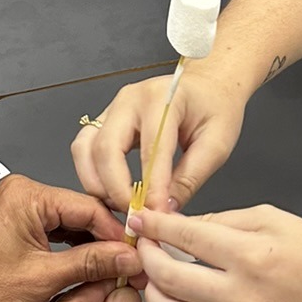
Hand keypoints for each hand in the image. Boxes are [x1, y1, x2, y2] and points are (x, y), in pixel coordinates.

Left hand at [0, 175, 139, 301]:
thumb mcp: (44, 278)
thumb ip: (90, 264)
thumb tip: (124, 257)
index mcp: (26, 196)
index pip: (88, 208)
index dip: (117, 234)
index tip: (137, 253)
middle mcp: (22, 194)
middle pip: (82, 214)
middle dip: (107, 242)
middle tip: (131, 265)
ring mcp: (20, 208)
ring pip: (71, 224)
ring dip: (93, 248)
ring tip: (116, 269)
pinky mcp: (19, 223)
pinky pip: (56, 231)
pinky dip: (74, 250)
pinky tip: (91, 266)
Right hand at [72, 68, 244, 214]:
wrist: (208, 85)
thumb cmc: (214, 107)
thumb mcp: (216, 144)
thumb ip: (190, 178)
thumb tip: (165, 210)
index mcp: (163, 99)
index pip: (151, 150)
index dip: (152, 188)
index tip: (157, 215)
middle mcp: (130, 99)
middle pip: (106, 148)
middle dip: (116, 189)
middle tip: (134, 215)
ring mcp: (112, 108)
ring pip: (86, 149)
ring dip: (97, 183)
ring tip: (120, 207)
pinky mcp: (104, 120)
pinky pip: (85, 148)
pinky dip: (92, 174)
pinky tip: (110, 193)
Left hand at [131, 205, 301, 301]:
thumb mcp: (274, 220)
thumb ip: (223, 221)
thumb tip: (181, 225)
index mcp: (250, 256)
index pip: (184, 236)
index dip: (155, 225)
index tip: (142, 218)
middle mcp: (240, 297)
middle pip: (168, 276)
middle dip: (146, 256)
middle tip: (144, 245)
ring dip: (153, 292)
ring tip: (155, 277)